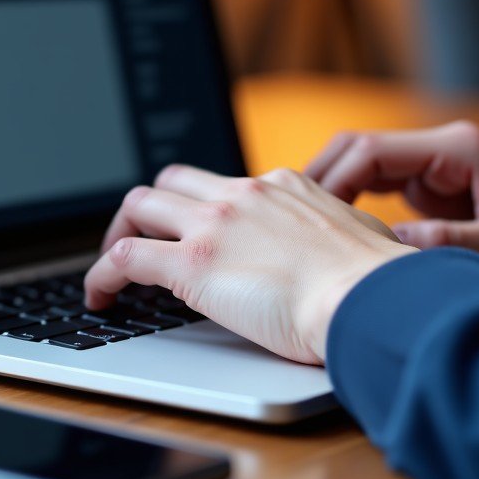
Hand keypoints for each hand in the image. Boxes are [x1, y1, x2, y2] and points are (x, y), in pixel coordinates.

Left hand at [83, 165, 414, 364]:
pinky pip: (125, 256)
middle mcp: (242, 194)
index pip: (224, 184)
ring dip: (118, 232)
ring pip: (140, 204)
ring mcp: (214, 224)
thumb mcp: (361, 238)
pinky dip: (102, 274)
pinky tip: (100, 297)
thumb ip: (337, 236)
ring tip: (110, 269)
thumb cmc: (378, 282)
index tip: (196, 232)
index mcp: (282, 185)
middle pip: (171, 181)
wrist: (370, 297)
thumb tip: (340, 255)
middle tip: (140, 240)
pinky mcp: (192, 263)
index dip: (201, 207)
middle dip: (148, 208)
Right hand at [306, 121, 478, 280]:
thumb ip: (447, 244)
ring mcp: (443, 167)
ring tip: (308, 231)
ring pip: (371, 170)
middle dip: (323, 179)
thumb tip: (386, 249)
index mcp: (457, 149)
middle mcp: (444, 150)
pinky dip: (365, 208)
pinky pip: (392, 191)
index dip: (331, 178)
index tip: (306, 211)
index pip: (372, 150)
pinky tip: (349, 237)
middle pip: (361, 151)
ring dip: (341, 196)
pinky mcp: (446, 187)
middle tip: (290, 216)